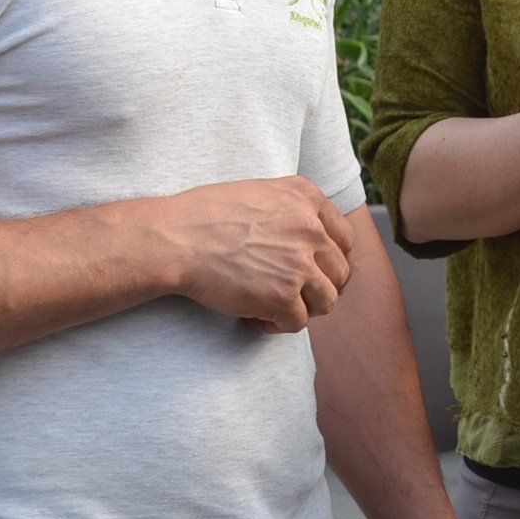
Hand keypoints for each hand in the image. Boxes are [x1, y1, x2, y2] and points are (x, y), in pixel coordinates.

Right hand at [158, 177, 355, 332]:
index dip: (329, 261)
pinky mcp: (284, 296)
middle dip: (318, 287)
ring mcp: (300, 263)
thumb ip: (291, 209)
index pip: (344, 239)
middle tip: (290, 294)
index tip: (311, 271)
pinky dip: (276, 325)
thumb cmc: (203, 215)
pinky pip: (297, 322)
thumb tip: (310, 235)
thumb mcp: (259, 192)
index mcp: (306, 197)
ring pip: (327, 301)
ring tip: (273, 306)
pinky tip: (253, 317)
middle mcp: (311, 228)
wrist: (175, 238)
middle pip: (340, 272)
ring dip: (303, 309)